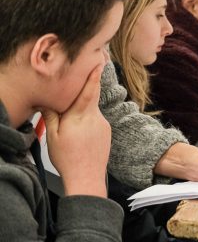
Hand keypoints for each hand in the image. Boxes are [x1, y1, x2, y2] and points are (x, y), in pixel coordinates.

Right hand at [41, 63, 109, 196]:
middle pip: (90, 98)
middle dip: (86, 90)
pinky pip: (96, 120)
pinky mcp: (107, 131)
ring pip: (92, 111)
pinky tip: (80, 135)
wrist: (87, 178)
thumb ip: (51, 116)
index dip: (93, 76)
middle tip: (82, 84)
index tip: (98, 63)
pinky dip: (87, 122)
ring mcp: (103, 124)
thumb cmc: (68, 159)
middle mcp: (95, 117)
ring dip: (83, 112)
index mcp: (81, 116)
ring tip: (72, 128)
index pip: (89, 91)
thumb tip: (46, 101)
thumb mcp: (53, 136)